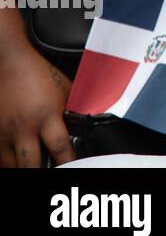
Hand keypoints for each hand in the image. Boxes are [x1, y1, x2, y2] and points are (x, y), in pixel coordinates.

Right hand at [0, 44, 72, 166]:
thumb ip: (74, 110)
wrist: (11, 62)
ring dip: (23, 168)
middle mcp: (24, 127)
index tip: (76, 168)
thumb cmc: (40, 75)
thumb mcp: (66, 90)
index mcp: (47, 115)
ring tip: (35, 167)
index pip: (61, 148)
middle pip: (31, 163)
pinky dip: (7, 161)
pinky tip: (17, 161)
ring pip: (11, 164)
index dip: (69, 163)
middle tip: (54, 172)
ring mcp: (4, 131)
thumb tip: (88, 124)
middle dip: (42, 171)